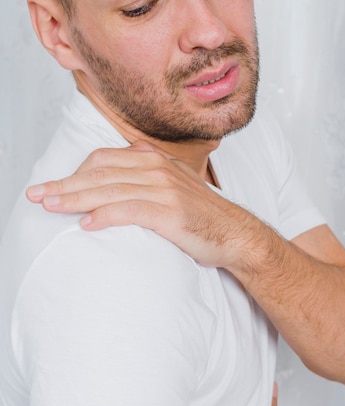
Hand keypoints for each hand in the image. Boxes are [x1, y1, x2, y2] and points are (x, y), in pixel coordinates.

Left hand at [26, 142, 260, 269]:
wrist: (236, 235)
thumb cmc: (200, 217)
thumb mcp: (171, 189)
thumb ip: (144, 180)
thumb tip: (113, 185)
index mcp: (153, 160)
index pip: (102, 160)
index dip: (73, 173)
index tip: (51, 187)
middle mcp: (156, 168)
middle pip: (99, 172)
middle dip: (64, 184)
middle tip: (37, 195)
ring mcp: (164, 188)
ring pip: (108, 188)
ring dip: (75, 198)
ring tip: (51, 207)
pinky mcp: (170, 211)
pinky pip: (128, 209)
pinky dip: (104, 215)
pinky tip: (87, 224)